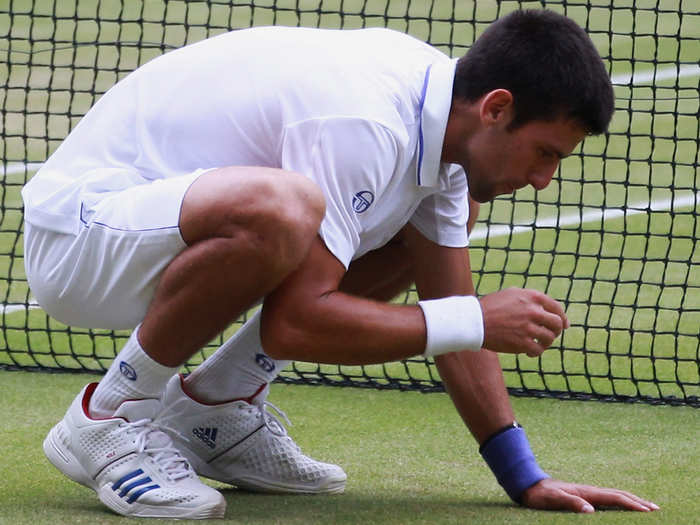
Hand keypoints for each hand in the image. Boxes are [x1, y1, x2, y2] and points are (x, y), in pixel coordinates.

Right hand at [480, 288, 568, 356]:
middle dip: (557, 331)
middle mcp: (533, 311)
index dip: (562, 317)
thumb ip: (530, 298)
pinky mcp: (522, 343)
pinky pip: (538, 350)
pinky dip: (536, 352)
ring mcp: (528, 328)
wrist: (475, 322)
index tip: (564, 325)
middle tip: (551, 335)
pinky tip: (530, 352)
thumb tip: (546, 308)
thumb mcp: (511, 294)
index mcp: (531, 297)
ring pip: (549, 338)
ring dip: (546, 342)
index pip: (556, 307)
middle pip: (557, 323)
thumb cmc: (491, 307)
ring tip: (538, 344)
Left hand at [521, 478, 659, 512]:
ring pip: (614, 496)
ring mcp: (586, 492)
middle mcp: (589, 490)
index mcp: (586, 492)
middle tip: (656, 509)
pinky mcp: (582, 495)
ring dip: (631, 500)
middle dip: (637, 501)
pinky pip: (606, 499)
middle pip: (619, 495)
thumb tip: (590, 510)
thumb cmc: (540, 494)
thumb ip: (571, 503)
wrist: (528, 484)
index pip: (614, 498)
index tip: (648, 511)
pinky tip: (620, 506)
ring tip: (644, 506)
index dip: (632, 504)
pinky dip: (619, 502)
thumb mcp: (553, 500)